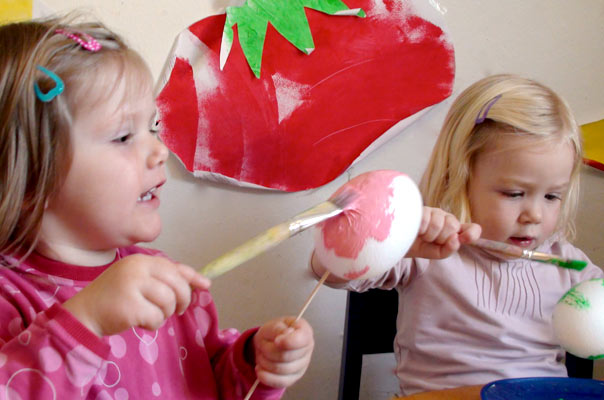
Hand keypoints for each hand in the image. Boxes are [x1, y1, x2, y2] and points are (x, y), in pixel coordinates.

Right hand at [63, 254, 210, 336]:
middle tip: (177, 311)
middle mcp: (137, 269)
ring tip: (150, 315)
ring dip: (165, 314)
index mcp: (140, 261)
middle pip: (177, 285)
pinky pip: (157, 318)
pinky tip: (140, 322)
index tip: (206, 285)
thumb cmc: (115, 297)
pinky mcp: (130, 307)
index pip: (174, 267)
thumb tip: (203, 282)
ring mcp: (132, 287)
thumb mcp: (138, 280)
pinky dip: (153, 325)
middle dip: (182, 300)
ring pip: (169, 303)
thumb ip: (164, 278)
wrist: (84, 313)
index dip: (193, 277)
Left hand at [253, 317, 313, 387]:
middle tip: (263, 345)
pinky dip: (266, 376)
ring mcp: (302, 365)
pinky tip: (259, 369)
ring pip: (280, 369)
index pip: (302, 339)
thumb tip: (285, 335)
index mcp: (304, 331)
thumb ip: (278, 329)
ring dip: (265, 362)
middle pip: (286, 356)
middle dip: (268, 351)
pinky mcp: (294, 378)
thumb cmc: (274, 332)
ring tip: (262, 354)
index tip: (276, 341)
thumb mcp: (273, 325)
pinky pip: (280, 382)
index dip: (288, 342)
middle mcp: (307, 349)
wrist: (269, 342)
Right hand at [405, 206, 480, 258]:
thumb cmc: (419, 246)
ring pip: (439, 223)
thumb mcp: (436, 253)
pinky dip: (420, 229)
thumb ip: (449, 250)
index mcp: (454, 230)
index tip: (464, 239)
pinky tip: (416, 229)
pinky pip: (426, 219)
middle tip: (430, 240)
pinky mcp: (422, 208)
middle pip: (453, 226)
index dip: (471, 233)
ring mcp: (434, 212)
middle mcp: (447, 218)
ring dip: (429, 234)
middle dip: (441, 238)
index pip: (472, 229)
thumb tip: (456, 239)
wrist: (400, 243)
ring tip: (421, 235)